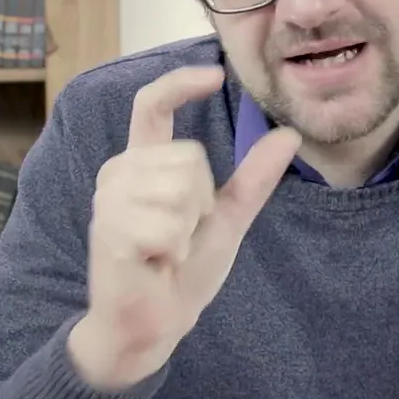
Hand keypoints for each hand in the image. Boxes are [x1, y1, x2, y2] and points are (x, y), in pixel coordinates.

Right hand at [67, 65, 300, 389]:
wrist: (153, 324)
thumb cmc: (183, 270)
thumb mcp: (228, 217)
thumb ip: (254, 177)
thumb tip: (289, 134)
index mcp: (144, 163)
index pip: (152, 105)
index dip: (180, 83)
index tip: (214, 74)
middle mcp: (119, 173)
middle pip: (190, 155)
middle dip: (203, 199)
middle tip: (183, 233)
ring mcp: (109, 201)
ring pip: (182, 187)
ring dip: (189, 226)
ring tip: (169, 247)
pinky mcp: (109, 231)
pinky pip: (168, 224)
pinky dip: (176, 248)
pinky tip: (158, 261)